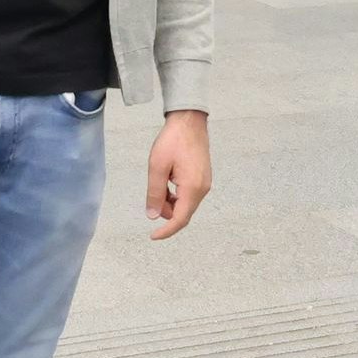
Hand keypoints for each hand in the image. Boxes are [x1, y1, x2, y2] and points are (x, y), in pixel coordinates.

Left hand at [142, 110, 212, 239]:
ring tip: (160, 183)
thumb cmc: (173, 140)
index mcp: (192, 188)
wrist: (189, 121)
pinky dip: (177, 195)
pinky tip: (168, 181)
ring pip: (185, 204)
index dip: (166, 231)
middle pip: (183, 213)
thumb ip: (154, 193)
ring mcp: (205, 183)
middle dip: (166, 212)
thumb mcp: (157, 167)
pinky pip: (189, 195)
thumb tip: (153, 215)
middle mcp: (202, 189)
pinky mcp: (203, 178)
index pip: (180, 219)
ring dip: (171, 202)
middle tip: (153, 197)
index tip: (153, 236)